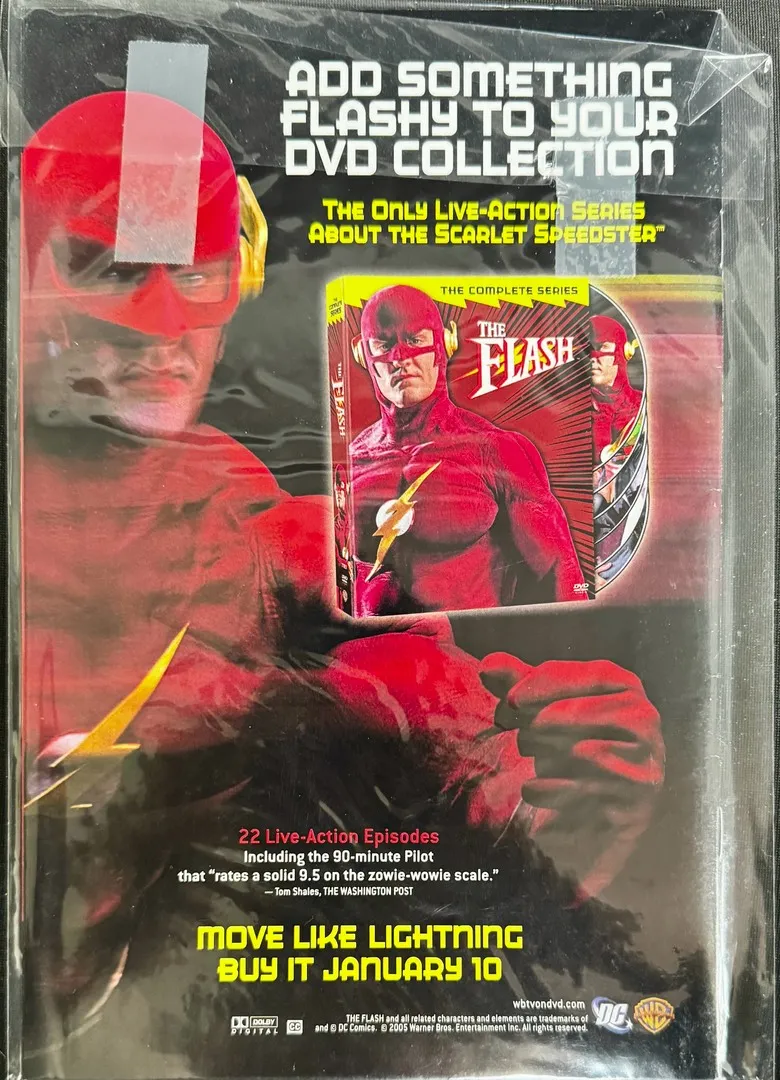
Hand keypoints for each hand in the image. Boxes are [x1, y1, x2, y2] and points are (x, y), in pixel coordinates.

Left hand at [479, 653, 663, 895]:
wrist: (597, 805)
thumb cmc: (567, 740)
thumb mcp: (542, 706)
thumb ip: (516, 682)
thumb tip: (488, 666)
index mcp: (625, 686)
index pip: (592, 675)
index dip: (545, 684)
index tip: (510, 701)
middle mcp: (644, 720)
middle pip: (580, 713)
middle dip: (538, 725)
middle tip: (522, 739)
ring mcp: (644, 762)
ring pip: (582, 752)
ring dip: (544, 758)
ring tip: (536, 761)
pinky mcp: (634, 805)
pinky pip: (579, 792)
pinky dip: (548, 790)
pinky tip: (537, 790)